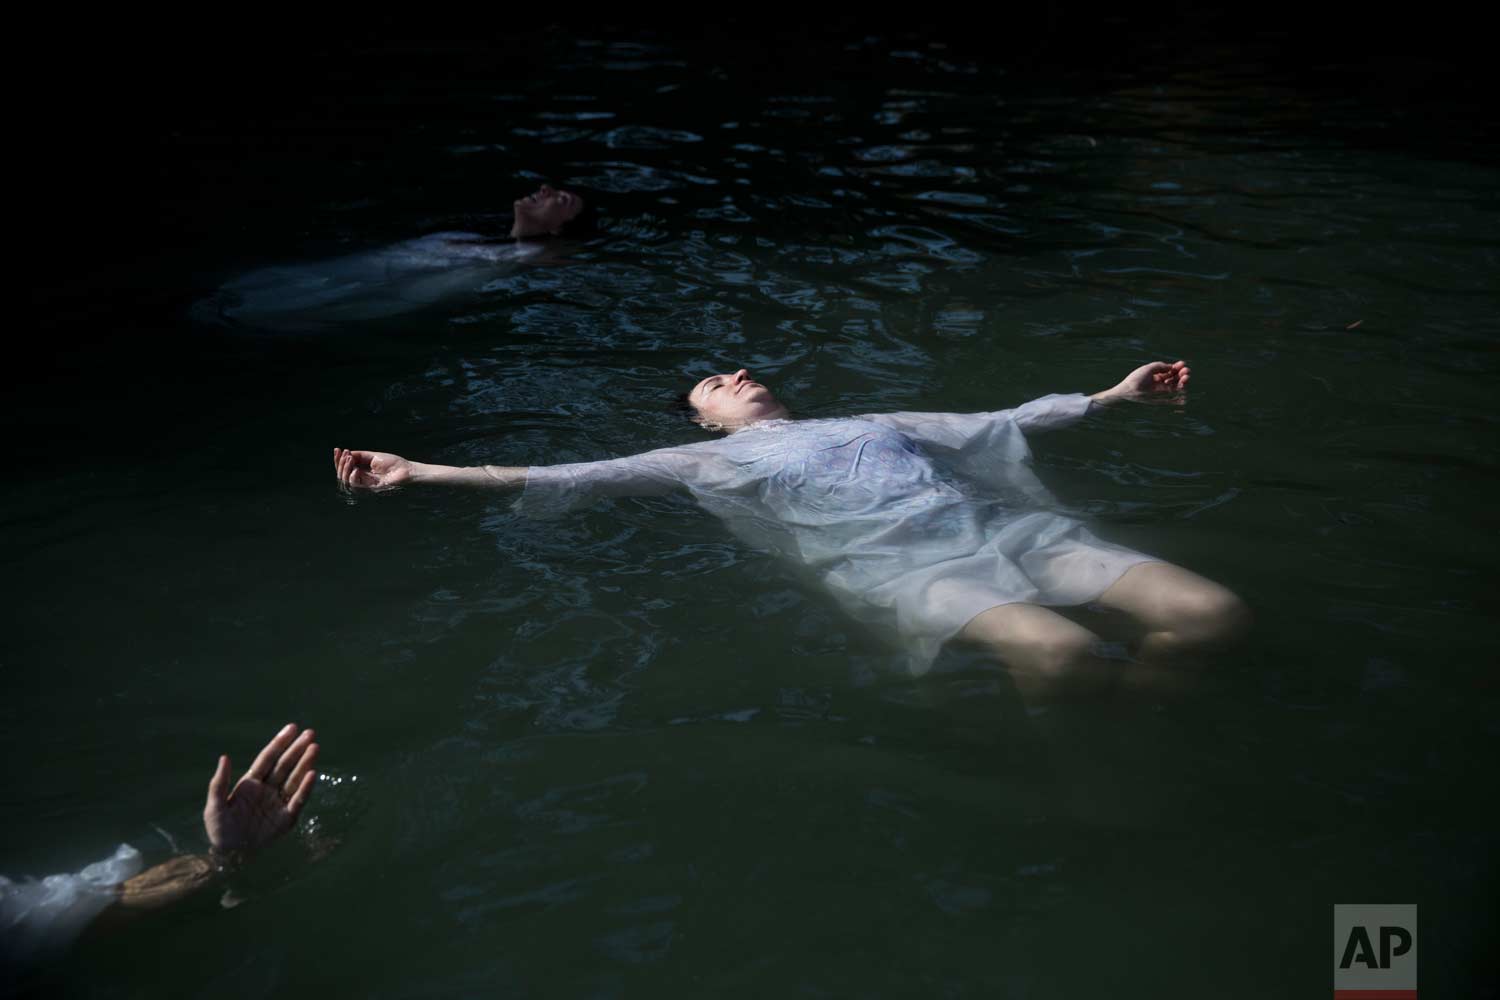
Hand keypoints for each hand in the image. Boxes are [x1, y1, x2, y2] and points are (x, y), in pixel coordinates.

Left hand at [204, 723, 318, 852]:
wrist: (230, 855)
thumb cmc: (219, 829)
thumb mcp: (214, 806)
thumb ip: (219, 783)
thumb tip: (225, 757)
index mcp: (251, 782)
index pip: (268, 758)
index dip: (280, 743)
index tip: (292, 728)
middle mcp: (268, 789)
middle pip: (285, 765)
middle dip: (297, 749)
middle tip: (310, 733)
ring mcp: (278, 802)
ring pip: (295, 778)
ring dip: (305, 763)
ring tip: (315, 748)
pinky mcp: (287, 818)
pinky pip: (298, 800)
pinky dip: (306, 788)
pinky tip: (312, 774)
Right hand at [334, 447, 412, 490]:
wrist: (405, 470)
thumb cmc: (392, 463)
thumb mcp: (373, 456)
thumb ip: (359, 455)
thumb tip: (346, 453)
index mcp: (361, 470)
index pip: (345, 467)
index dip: (339, 459)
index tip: (337, 449)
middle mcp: (361, 478)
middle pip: (342, 474)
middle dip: (340, 463)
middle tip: (344, 454)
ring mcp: (364, 484)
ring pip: (346, 480)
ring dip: (345, 469)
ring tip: (349, 459)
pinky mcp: (369, 489)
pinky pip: (356, 486)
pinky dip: (353, 478)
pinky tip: (356, 470)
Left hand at [1093, 360, 1190, 403]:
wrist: (1128, 391)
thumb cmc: (1136, 378)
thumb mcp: (1148, 368)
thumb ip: (1160, 366)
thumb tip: (1171, 367)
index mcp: (1156, 374)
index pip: (1170, 370)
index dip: (1177, 367)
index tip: (1182, 364)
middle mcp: (1159, 381)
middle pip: (1174, 377)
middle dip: (1181, 374)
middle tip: (1186, 371)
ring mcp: (1160, 390)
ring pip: (1175, 385)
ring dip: (1182, 381)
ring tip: (1186, 377)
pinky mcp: (1160, 398)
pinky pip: (1172, 396)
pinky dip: (1179, 394)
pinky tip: (1184, 388)